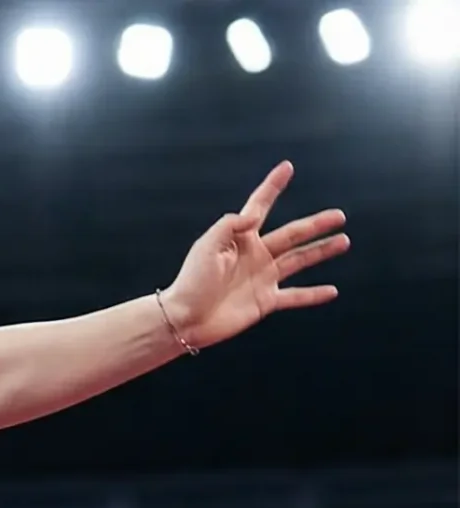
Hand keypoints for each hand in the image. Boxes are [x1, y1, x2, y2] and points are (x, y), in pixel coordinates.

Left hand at [160, 161, 348, 349]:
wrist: (185, 319)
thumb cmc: (192, 281)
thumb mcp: (207, 246)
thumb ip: (229, 226)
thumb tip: (253, 215)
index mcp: (240, 238)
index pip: (260, 206)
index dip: (273, 187)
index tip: (287, 168)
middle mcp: (256, 255)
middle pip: (292, 234)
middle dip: (316, 225)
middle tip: (339, 215)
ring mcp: (263, 278)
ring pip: (299, 260)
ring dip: (322, 251)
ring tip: (344, 241)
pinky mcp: (265, 301)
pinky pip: (295, 296)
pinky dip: (313, 295)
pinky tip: (332, 291)